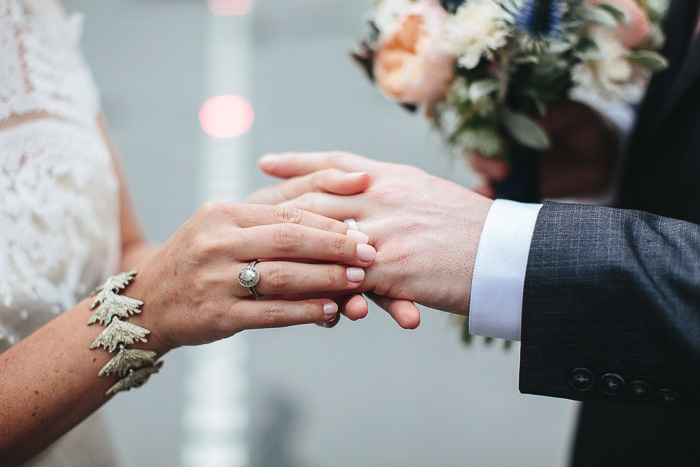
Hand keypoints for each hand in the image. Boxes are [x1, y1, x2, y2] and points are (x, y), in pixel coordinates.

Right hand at [127, 202, 374, 350]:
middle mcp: (216, 243)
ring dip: (327, 279)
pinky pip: (271, 313)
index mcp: (222, 213)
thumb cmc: (198, 259)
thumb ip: (268, 217)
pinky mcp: (217, 316)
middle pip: (289, 240)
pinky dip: (305, 311)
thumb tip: (328, 204)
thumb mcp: (222, 226)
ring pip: (283, 277)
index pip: (286, 213)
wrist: (147, 302)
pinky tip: (331, 310)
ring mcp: (215, 280)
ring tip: (359, 282)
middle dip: (336, 247)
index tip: (361, 229)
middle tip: (370, 253)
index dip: (328, 222)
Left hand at [248, 152, 493, 318]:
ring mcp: (385, 231)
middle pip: (315, 197)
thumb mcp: (430, 193)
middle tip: (245, 213)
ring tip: (261, 264)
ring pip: (321, 239)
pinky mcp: (394, 268)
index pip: (334, 163)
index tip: (265, 162)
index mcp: (392, 176)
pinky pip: (345, 280)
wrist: (509, 254)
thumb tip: (368, 185)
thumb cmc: (473, 227)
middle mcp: (383, 196)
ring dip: (289, 253)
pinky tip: (299, 298)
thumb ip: (395, 188)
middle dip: (276, 205)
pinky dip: (321, 289)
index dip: (298, 162)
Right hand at [469, 101, 618, 198]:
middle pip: (478, 149)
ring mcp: (507, 164)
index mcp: (513, 117)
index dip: (486, 131)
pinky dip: (487, 195)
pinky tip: (491, 198)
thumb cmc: (585, 128)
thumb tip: (529, 123)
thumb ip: (552, 116)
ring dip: (482, 180)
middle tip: (503, 172)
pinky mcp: (514, 186)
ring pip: (481, 171)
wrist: (603, 160)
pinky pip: (493, 191)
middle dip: (483, 161)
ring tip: (492, 190)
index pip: (487, 121)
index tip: (501, 143)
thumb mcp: (574, 114)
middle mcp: (504, 140)